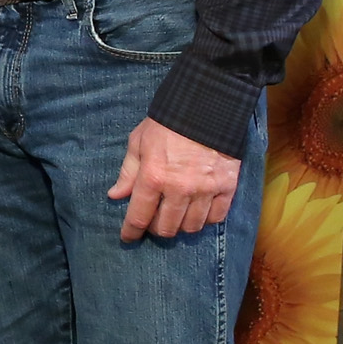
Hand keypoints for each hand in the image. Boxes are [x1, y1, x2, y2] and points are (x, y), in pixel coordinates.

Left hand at [107, 118, 241, 242]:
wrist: (208, 106)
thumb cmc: (167, 124)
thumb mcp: (139, 142)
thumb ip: (128, 172)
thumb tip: (115, 195)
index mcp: (153, 178)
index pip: (139, 217)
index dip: (131, 232)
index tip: (128, 237)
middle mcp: (179, 189)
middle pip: (166, 228)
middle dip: (156, 229)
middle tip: (154, 221)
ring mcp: (205, 190)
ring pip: (191, 227)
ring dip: (181, 226)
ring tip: (177, 217)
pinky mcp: (227, 187)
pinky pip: (216, 217)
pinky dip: (206, 219)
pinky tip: (199, 211)